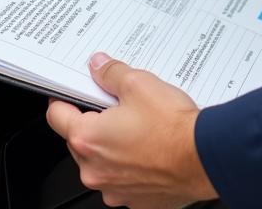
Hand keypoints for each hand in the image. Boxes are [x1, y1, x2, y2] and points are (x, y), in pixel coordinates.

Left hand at [46, 53, 217, 208]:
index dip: (63, 98)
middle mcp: (94, 170)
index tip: (70, 91)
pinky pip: (122, 178)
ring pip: (101, 160)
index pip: (57, 116)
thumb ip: (111, 73)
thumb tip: (98, 66)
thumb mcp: (138, 83)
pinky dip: (130, 164)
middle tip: (117, 105)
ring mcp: (113, 189)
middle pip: (79, 139)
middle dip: (94, 121)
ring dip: (112, 144)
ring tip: (139, 126)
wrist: (204, 158)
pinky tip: (149, 147)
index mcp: (87, 139)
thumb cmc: (172, 127)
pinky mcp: (134, 199)